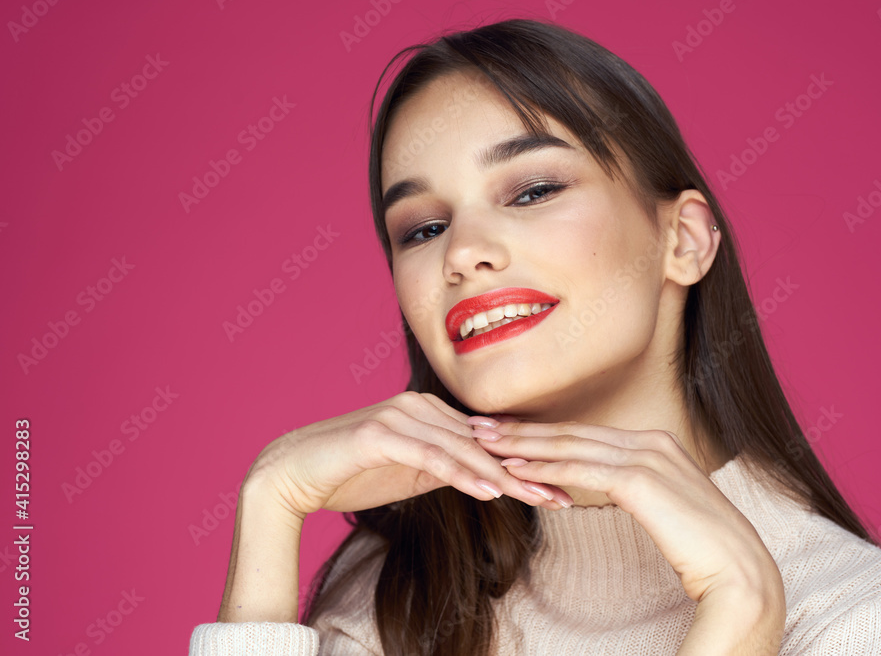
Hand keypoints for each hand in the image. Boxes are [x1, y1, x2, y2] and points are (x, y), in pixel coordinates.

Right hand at [242, 391, 573, 518]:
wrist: (294, 474)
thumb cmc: (351, 473)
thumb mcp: (410, 472)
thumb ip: (445, 466)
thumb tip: (484, 475)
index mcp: (429, 411)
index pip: (486, 441)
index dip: (524, 464)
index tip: (558, 488)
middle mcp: (419, 406)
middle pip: (483, 444)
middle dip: (526, 471)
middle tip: (565, 495)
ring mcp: (400, 415)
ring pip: (463, 449)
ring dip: (503, 475)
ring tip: (539, 496)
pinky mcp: (380, 433)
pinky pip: (431, 456)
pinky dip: (463, 474)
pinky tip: (490, 491)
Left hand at [470, 417, 784, 607]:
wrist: (739, 571)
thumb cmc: (704, 549)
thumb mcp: (666, 507)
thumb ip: (639, 488)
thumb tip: (614, 487)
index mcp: (657, 443)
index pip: (586, 432)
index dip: (543, 430)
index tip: (507, 430)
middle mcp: (650, 440)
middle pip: (571, 431)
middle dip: (521, 429)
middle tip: (479, 425)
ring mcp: (647, 455)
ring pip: (569, 445)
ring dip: (522, 443)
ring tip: (483, 442)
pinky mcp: (640, 479)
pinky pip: (579, 469)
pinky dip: (543, 466)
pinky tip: (514, 468)